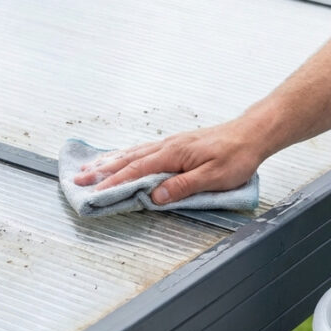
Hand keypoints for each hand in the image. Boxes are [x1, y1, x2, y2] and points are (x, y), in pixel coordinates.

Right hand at [73, 118, 264, 204]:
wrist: (252, 134)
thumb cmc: (236, 156)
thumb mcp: (213, 177)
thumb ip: (183, 187)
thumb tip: (155, 197)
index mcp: (173, 155)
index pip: (136, 172)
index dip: (113, 184)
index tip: (94, 193)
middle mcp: (167, 146)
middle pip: (128, 160)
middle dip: (102, 171)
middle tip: (79, 179)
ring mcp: (171, 144)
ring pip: (133, 153)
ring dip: (110, 162)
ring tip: (91, 168)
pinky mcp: (177, 144)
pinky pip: (144, 150)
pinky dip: (127, 155)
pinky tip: (121, 158)